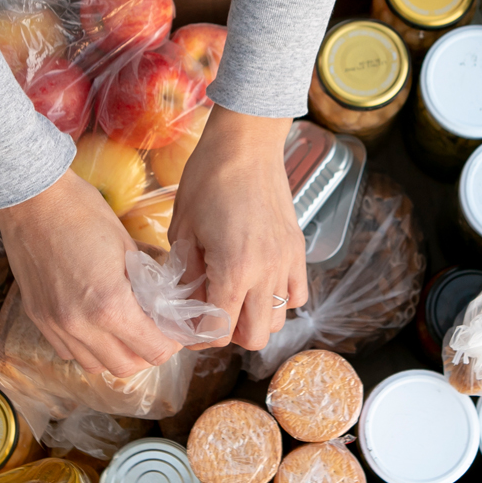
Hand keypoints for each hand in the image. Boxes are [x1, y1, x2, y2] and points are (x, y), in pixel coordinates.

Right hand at [0, 168, 181, 375]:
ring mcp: (55, 325)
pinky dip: (88, 347)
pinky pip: (69, 352)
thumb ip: (148, 285)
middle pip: (127, 367)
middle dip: (148, 352)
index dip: (171, 342)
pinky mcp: (38, 318)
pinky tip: (97, 325)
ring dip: (117, 354)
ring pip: (96, 365)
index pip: (154, 350)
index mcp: (110, 306)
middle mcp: (80, 325)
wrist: (32, 199)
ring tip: (127, 330)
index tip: (175, 329)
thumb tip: (165, 305)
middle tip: (156, 331)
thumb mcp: (129, 248)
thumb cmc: (84, 213)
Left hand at [169, 105, 308, 350]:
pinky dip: (279, 300)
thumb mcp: (183, 229)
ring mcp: (286, 263)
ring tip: (234, 299)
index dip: (199, 335)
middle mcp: (266, 272)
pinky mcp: (298, 251)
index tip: (188, 325)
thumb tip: (187, 303)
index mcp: (233, 269)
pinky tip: (259, 284)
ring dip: (253, 319)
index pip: (219, 330)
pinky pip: (297, 295)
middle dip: (229, 334)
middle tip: (210, 314)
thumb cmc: (207, 179)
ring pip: (277, 321)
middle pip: (254, 337)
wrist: (246, 144)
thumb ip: (187, 274)